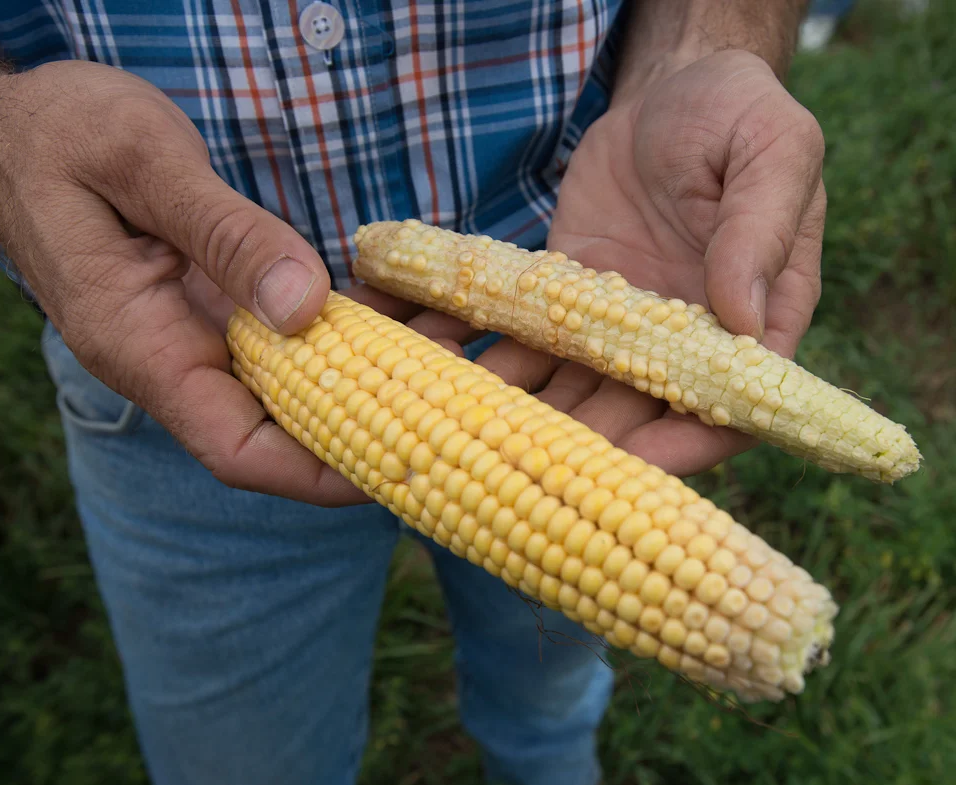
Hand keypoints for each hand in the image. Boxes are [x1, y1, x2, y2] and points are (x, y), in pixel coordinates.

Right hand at [0, 60, 476, 504]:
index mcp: (144, 348)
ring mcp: (205, 332)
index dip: (324, 473)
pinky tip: (416, 296)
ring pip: (309, 376)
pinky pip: (302, 329)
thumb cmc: (57, 136)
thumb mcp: (140, 165)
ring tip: (464, 330)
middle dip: (384, 413)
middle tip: (470, 384)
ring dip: (387, 362)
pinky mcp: (225, 301)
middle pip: (293, 424)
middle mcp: (180, 358)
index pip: (240, 452)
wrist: (15, 126)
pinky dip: (360, 319)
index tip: (407, 464)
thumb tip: (306, 307)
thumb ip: (223, 236)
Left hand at [484, 50, 826, 476]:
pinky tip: (437, 364)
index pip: (727, 405)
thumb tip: (745, 317)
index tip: (639, 461)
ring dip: (526, 412)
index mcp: (751, 321)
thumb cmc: (736, 115)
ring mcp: (618, 328)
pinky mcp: (566, 300)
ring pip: (573, 387)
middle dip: (585, 443)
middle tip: (529, 464)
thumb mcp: (772, 151)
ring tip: (470, 428)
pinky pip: (527, 338)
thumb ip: (760, 229)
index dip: (688, 443)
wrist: (668, 95)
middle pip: (637, 412)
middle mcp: (681, 342)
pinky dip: (487, 356)